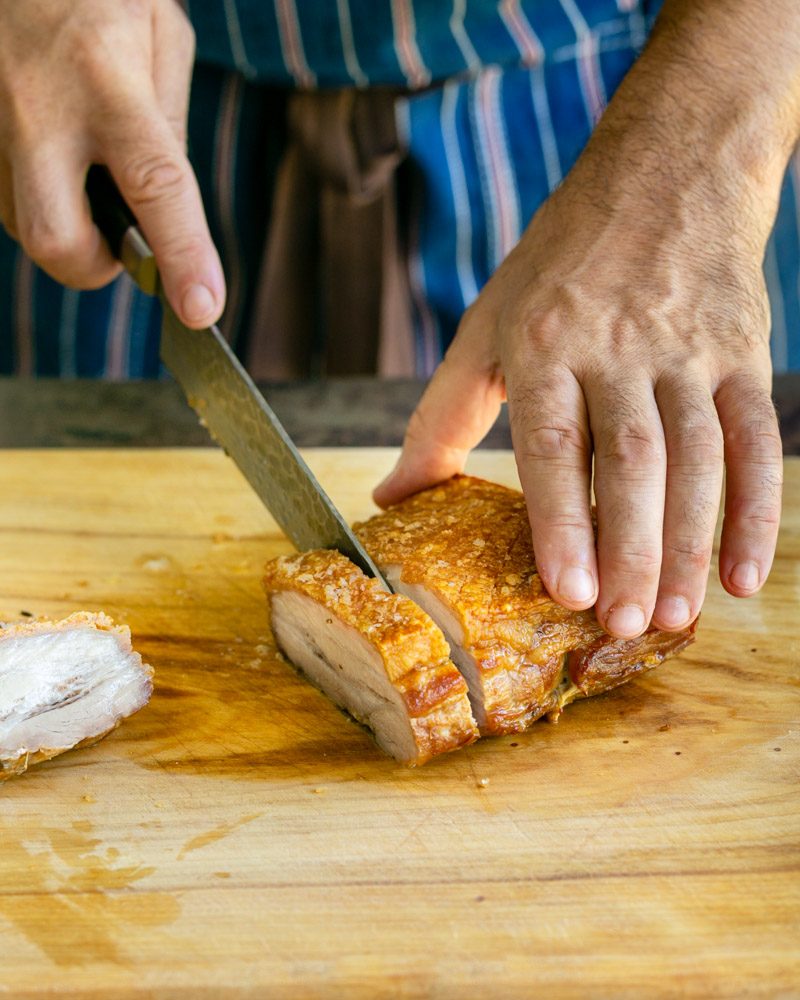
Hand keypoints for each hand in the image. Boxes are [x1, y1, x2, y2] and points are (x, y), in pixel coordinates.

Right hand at [0, 0, 223, 326]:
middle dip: (94, 270)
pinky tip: (55, 160)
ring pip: (24, 228)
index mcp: (106, 78)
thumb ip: (169, 122)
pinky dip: (38, 199)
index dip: (181, 256)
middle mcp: (38, 109)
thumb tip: (167, 206)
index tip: (202, 309)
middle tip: (120, 250)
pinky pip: (3, 198)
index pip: (153, 186)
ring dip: (67, 230)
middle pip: (57, 240)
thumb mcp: (160, 33)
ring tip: (87, 179)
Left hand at [375, 1, 796, 638]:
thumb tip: (392, 496)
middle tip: (623, 626)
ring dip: (690, 543)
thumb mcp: (486, 326)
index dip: (561, 521)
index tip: (567, 591)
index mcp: (546, 341)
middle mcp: (620, 346)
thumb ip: (440, 417)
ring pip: (697, 459)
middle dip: (631, 550)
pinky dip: (757, 511)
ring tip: (675, 616)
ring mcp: (688, 350)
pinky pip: (756, 440)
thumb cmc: (560, 263)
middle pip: (631, 461)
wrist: (668, 171)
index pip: (553, 443)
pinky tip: (743, 573)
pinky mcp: (742, 354)